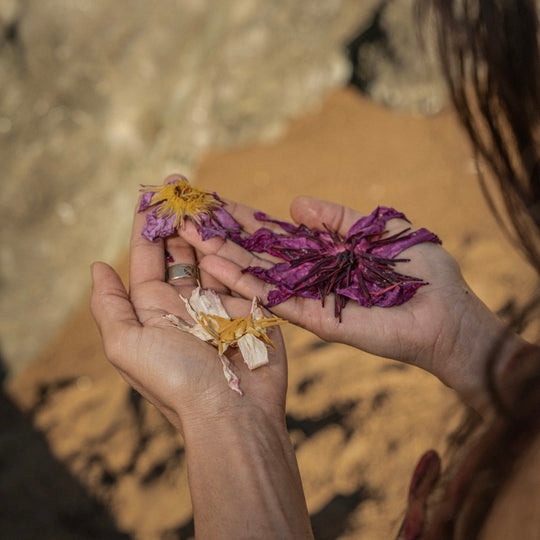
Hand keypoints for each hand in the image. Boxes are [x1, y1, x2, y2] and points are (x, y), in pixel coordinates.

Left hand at [90, 205, 287, 436]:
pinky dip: (238, 248)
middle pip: (182, 250)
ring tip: (205, 194)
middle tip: (180, 183)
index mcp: (155, 309)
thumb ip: (109, 306)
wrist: (233, 413)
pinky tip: (235, 222)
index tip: (151, 194)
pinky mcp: (252, 307)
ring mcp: (221, 302)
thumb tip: (97, 266)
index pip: (149, 257)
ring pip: (214, 255)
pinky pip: (244, 270)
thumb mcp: (126, 345)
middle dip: (179, 218)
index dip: (148, 225)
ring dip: (208, 226)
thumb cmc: (177, 382)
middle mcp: (187, 302)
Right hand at [180, 196, 526, 413]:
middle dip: (225, 238)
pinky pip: (277, 301)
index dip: (246, 219)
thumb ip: (336, 219)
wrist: (447, 315)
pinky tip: (218, 268)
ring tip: (191, 240)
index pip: (276, 235)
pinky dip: (247, 285)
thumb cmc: (422, 271)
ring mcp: (311, 300)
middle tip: (187, 219)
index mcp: (324, 256)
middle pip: (260, 255)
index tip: (214, 203)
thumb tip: (293, 204)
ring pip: (259, 278)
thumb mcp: (376, 231)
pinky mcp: (317, 321)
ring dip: (225, 260)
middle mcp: (310, 278)